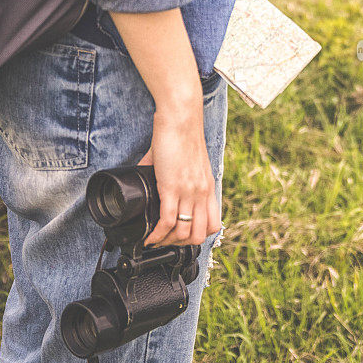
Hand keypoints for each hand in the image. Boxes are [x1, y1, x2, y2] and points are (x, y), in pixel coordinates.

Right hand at [108, 7, 220, 247]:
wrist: (181, 118)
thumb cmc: (182, 133)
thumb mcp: (185, 160)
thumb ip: (171, 173)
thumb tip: (149, 178)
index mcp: (208, 187)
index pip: (214, 224)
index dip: (199, 235)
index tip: (182, 236)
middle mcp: (202, 193)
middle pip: (200, 234)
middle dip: (181, 244)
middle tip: (166, 241)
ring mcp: (189, 192)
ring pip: (184, 233)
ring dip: (167, 241)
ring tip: (154, 239)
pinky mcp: (172, 187)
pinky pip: (167, 221)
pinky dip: (156, 234)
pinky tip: (148, 237)